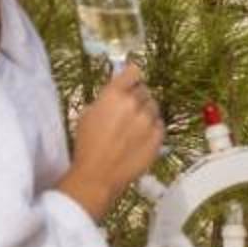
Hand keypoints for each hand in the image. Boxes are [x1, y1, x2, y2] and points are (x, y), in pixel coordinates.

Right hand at [57, 62, 163, 222]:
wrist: (97, 175)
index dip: (132, 76)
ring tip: (134, 126)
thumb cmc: (87, 145)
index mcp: (115, 95)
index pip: (133, 72)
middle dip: (137, 97)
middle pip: (144, 90)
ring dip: (146, 112)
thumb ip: (106, 98)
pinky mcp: (158, 137)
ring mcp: (148, 121)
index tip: (131, 81)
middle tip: (129, 110)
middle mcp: (134, 104)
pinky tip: (140, 137)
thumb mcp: (88, 113)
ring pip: (154, 107)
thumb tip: (117, 91)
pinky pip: (160, 124)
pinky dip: (153, 127)